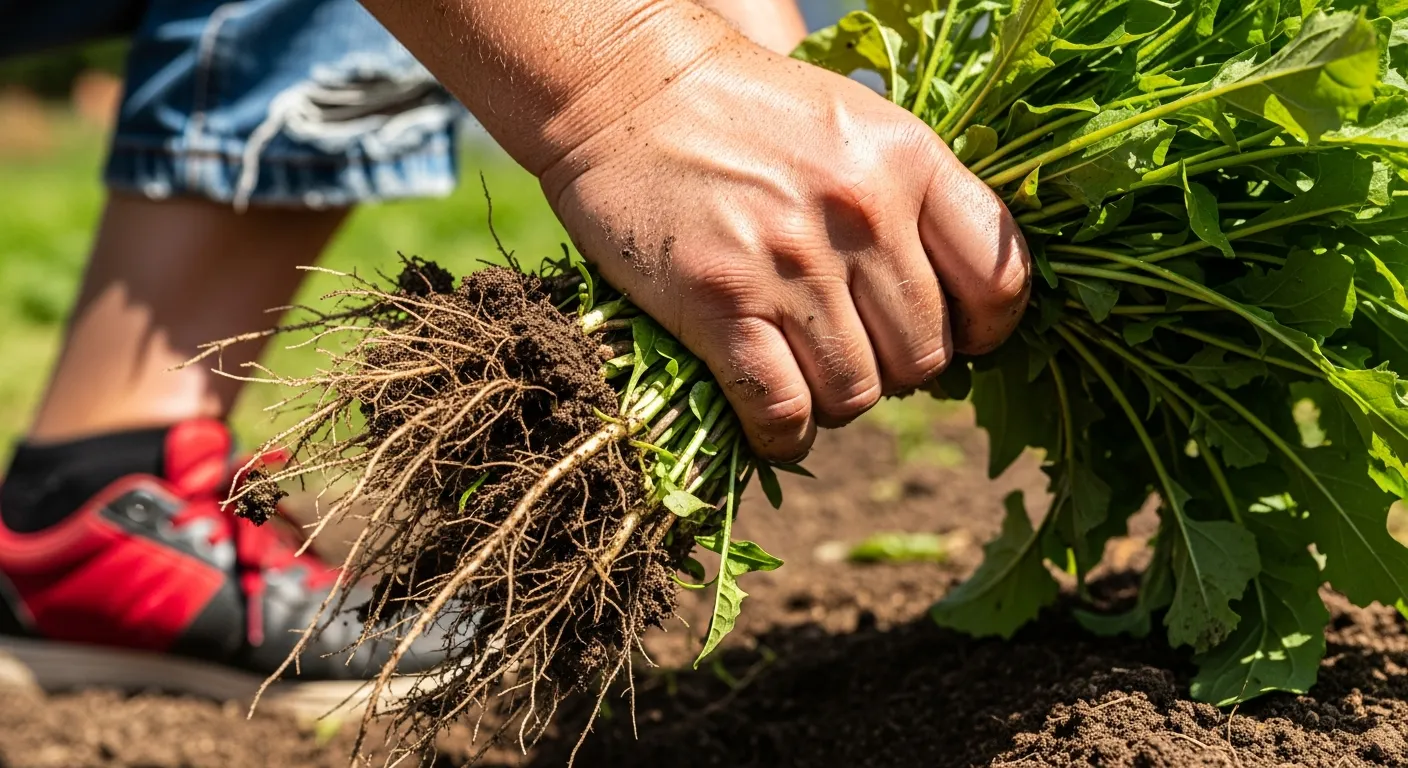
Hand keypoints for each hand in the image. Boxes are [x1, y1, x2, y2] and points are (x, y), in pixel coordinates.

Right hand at [364, 0, 1029, 461]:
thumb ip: (911, 201)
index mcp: (909, 160)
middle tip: (850, 349)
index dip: (984, 331)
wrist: (622, 88)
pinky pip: (783, 411)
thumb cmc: (742, 110)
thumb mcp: (852, 125)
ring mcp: (790, 262)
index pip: (1000, 281)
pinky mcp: (720, 304)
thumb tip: (951, 308)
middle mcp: (861, 213)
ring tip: (801, 371)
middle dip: (893, 370)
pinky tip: (768, 416)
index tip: (950, 336)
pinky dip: (781, 433)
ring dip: (833, 402)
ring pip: (857, 395)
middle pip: (924, 356)